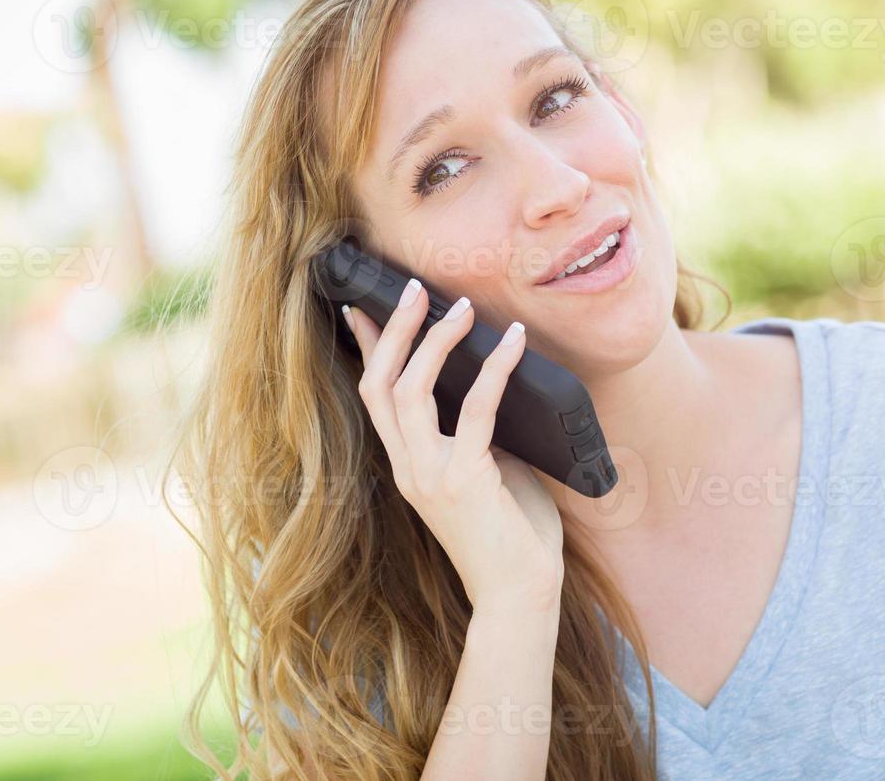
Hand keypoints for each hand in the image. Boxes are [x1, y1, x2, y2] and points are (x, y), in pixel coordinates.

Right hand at [343, 282, 564, 612]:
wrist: (521, 595)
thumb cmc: (513, 535)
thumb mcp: (487, 473)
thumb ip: (476, 436)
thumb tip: (486, 389)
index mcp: (409, 466)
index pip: (374, 398)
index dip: (368, 350)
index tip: (362, 308)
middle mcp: (409, 468)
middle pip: (381, 386)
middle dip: (394, 332)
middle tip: (414, 289)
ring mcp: (431, 476)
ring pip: (412, 392)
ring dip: (434, 342)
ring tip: (460, 307)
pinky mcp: (464, 480)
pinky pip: (477, 411)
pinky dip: (494, 369)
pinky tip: (513, 342)